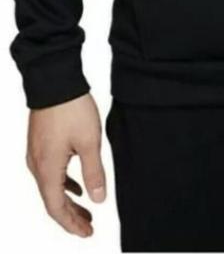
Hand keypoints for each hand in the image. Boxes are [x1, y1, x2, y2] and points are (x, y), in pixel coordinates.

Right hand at [26, 92, 106, 237]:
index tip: (87, 232)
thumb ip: (94, 172)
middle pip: (52, 200)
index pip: (56, 208)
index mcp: (47, 169)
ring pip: (51, 186)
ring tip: (86, 209)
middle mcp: (37, 165)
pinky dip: (63, 183)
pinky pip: (50, 172)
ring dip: (67, 200)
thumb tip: (98, 198)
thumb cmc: (71, 109)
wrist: (54, 80)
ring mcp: (36, 153)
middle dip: (71, 216)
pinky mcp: (40, 143)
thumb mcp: (89, 142)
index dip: (71, 223)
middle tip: (89, 226)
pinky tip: (76, 185)